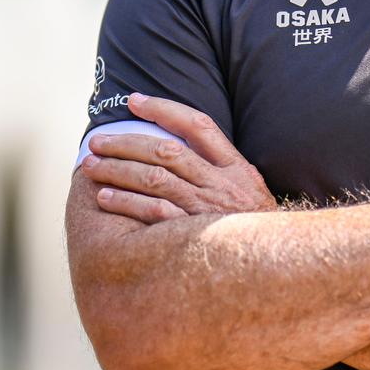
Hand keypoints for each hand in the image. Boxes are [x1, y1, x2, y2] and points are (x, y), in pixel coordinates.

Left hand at [80, 93, 277, 222]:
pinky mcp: (193, 237)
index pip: (198, 125)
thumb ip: (222, 170)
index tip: (134, 101)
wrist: (278, 267)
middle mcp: (222, 185)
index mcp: (237, 168)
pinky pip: (153, 214)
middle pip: (166, 151)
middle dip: (126, 142)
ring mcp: (206, 211)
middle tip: (96, 140)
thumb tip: (181, 144)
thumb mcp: (251, 193)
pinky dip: (127, 203)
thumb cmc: (256, 230)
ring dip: (117, 170)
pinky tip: (104, 197)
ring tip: (90, 165)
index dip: (164, 109)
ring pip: (154, 179)